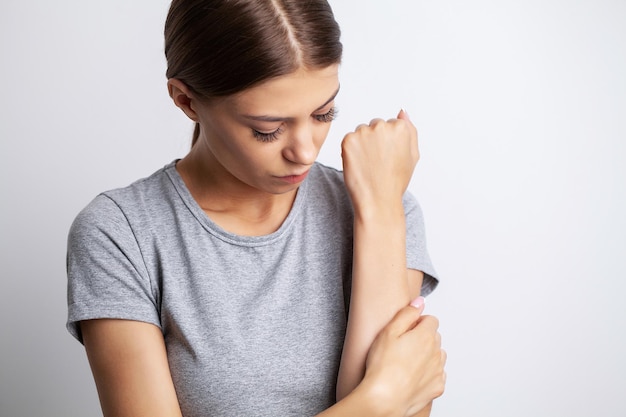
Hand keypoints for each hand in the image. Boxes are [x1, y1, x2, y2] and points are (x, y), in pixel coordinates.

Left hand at [341, 110, 418, 215]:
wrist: (378, 200)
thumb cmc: (396, 181)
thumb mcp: (412, 155)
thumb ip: (410, 130)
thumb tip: (402, 112)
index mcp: (401, 127)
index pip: (391, 124)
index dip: (389, 143)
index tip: (389, 157)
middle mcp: (382, 126)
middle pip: (375, 125)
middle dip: (375, 140)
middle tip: (377, 162)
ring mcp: (364, 132)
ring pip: (361, 132)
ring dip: (362, 144)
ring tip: (368, 164)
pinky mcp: (348, 140)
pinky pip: (349, 140)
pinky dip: (350, 151)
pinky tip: (358, 165)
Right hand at [362, 301, 445, 416]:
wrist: (385, 398)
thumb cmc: (382, 366)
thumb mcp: (388, 332)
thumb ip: (406, 314)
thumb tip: (419, 302)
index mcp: (425, 336)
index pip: (431, 320)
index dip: (417, 322)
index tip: (405, 330)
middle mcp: (436, 352)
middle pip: (435, 337)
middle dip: (422, 338)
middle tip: (402, 346)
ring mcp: (438, 370)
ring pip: (437, 355)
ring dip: (427, 355)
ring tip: (406, 362)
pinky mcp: (437, 386)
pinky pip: (437, 374)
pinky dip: (428, 373)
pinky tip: (412, 375)